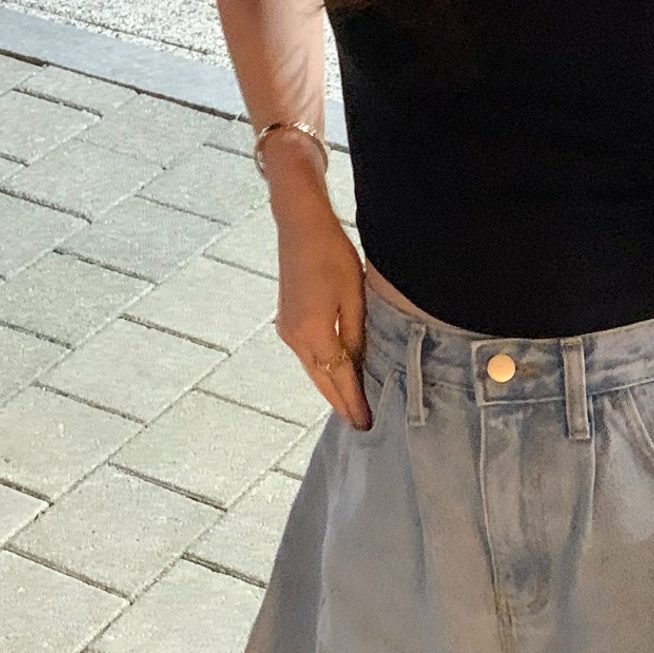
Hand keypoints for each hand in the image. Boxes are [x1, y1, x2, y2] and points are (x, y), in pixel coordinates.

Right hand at [272, 202, 371, 430]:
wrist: (300, 227)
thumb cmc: (333, 255)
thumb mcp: (353, 296)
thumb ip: (355, 335)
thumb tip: (357, 365)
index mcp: (313, 332)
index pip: (339, 377)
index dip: (353, 401)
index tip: (366, 422)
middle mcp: (294, 337)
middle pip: (321, 380)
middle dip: (341, 403)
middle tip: (360, 425)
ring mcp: (287, 330)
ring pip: (313, 370)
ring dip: (330, 388)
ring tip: (350, 406)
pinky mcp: (287, 321)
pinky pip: (307, 356)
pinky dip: (322, 370)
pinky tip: (334, 376)